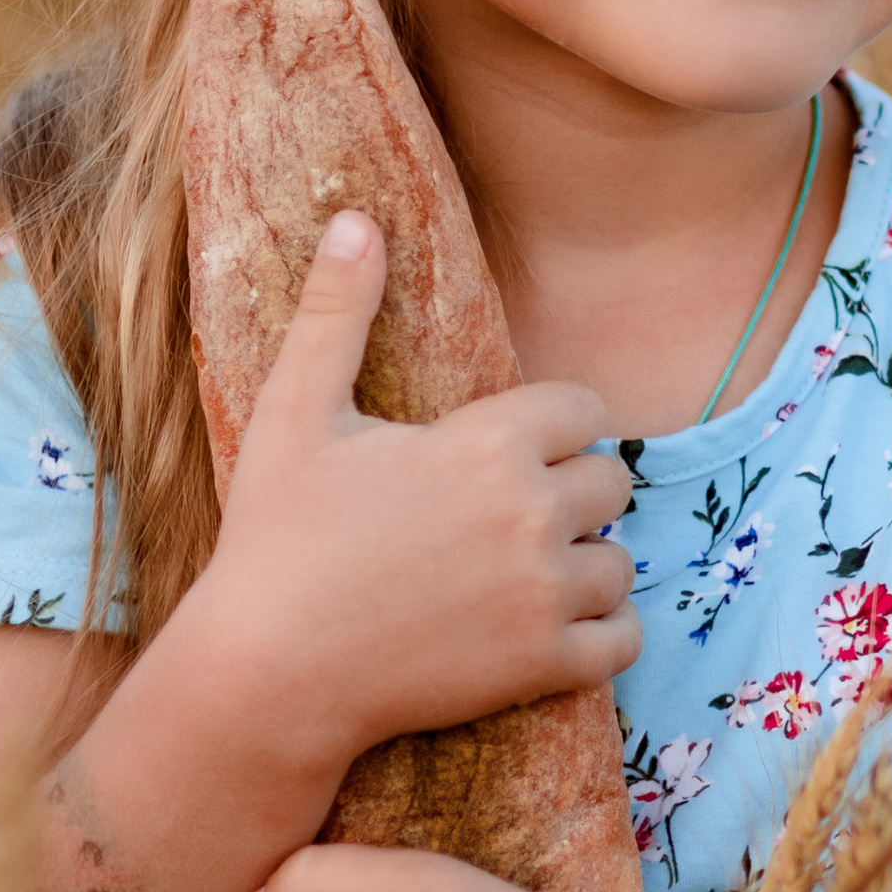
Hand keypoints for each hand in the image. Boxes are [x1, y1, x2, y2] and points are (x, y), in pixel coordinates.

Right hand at [196, 212, 640, 770]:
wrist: (267, 671)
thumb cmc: (276, 537)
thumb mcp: (296, 412)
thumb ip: (337, 313)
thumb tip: (354, 220)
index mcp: (490, 441)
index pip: (583, 407)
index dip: (549, 426)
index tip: (510, 450)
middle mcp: (534, 511)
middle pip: (611, 480)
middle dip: (570, 491)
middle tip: (508, 514)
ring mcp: (545, 592)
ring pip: (620, 561)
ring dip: (586, 563)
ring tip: (524, 572)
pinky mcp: (544, 664)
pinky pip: (624, 639)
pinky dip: (600, 635)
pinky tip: (549, 627)